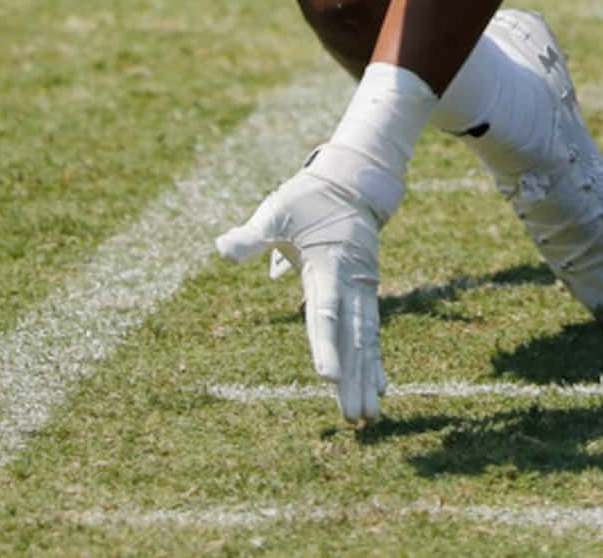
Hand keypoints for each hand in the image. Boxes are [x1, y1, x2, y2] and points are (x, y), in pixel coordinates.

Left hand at [217, 145, 400, 424]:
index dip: (326, 346)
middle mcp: (352, 283)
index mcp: (329, 266)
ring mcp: (363, 290)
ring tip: (367, 416)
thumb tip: (222, 247)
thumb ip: (253, 235)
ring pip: (365, 342)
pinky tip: (380, 389)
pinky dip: (375, 361)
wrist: (353, 184)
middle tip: (355, 416)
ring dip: (366, 379)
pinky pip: (371, 333)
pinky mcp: (366, 295)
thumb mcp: (278, 211)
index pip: (326, 313)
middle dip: (353, 379)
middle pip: (352, 339)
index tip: (328, 378)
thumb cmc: (308, 200)